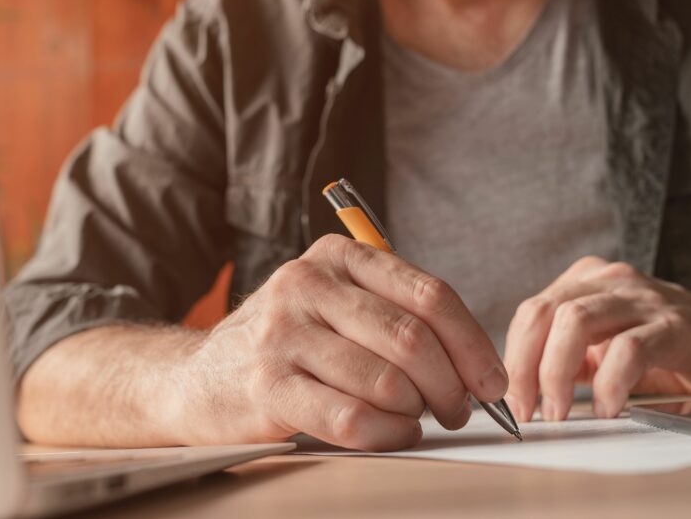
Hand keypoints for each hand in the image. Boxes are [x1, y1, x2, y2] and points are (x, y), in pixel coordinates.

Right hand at [174, 234, 507, 451]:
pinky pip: (352, 418)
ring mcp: (283, 333)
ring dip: (418, 413)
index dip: (472, 343)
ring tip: (416, 420)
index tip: (490, 381)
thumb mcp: (336, 302)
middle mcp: (308, 285)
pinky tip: (393, 434)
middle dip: (451, 385)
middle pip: (412, 338)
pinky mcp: (267, 385)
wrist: (200, 377)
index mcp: (338, 256)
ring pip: (387, 381)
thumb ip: (396, 311)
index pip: (428, 295)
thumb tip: (474, 361)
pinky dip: (388, 434)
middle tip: (458, 410)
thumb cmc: (289, 342)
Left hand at [503, 256, 690, 422]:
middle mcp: (610, 282)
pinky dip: (611, 383)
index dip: (513, 359)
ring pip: (575, 322)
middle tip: (528, 410)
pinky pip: (629, 349)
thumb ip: (568, 359)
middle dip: (525, 367)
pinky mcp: (676, 326)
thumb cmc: (671, 352)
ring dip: (557, 373)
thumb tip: (522, 392)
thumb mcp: (605, 351)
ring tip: (559, 411)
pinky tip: (610, 408)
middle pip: (543, 313)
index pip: (531, 313)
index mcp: (586, 283)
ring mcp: (643, 299)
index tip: (511, 402)